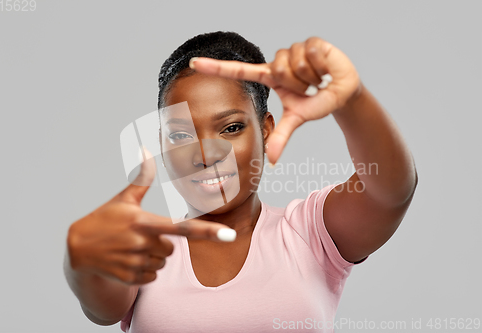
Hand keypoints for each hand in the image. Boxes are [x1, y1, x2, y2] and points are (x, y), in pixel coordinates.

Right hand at [66, 148, 235, 285]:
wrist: (78, 248)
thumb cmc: (106, 219)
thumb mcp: (123, 199)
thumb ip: (142, 178)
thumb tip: (146, 149)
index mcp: (144, 222)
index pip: (183, 228)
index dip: (209, 231)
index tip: (231, 235)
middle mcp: (141, 243)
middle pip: (171, 248)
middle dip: (160, 244)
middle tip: (138, 237)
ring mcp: (135, 262)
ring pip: (162, 262)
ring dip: (151, 257)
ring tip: (130, 248)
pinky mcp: (130, 278)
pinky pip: (152, 276)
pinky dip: (144, 270)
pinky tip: (127, 261)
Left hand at [190, 36, 361, 164]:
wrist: (343, 93)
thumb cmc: (316, 104)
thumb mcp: (296, 119)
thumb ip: (281, 138)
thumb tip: (270, 161)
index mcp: (269, 78)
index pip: (238, 71)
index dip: (216, 68)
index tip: (193, 63)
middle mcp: (277, 62)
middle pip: (278, 70)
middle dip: (297, 84)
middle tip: (308, 89)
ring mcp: (293, 50)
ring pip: (293, 63)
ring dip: (310, 77)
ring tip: (317, 79)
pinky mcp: (309, 42)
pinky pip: (309, 52)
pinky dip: (321, 66)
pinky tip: (325, 68)